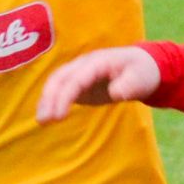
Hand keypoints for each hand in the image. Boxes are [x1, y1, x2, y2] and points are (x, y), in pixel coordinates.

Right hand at [37, 45, 163, 122]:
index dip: (65, 96)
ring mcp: (79, 72)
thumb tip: (115, 93)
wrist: (142, 65)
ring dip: (46, 100)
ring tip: (41, 121)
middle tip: (43, 121)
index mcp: (97, 62)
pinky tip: (47, 117)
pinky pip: (61, 89)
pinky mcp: (79, 83)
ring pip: (56, 82)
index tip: (59, 115)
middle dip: (49, 98)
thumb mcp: (141, 78)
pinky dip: (51, 101)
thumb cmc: (142, 71)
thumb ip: (128, 85)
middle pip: (59, 78)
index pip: (76, 79)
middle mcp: (84, 64)